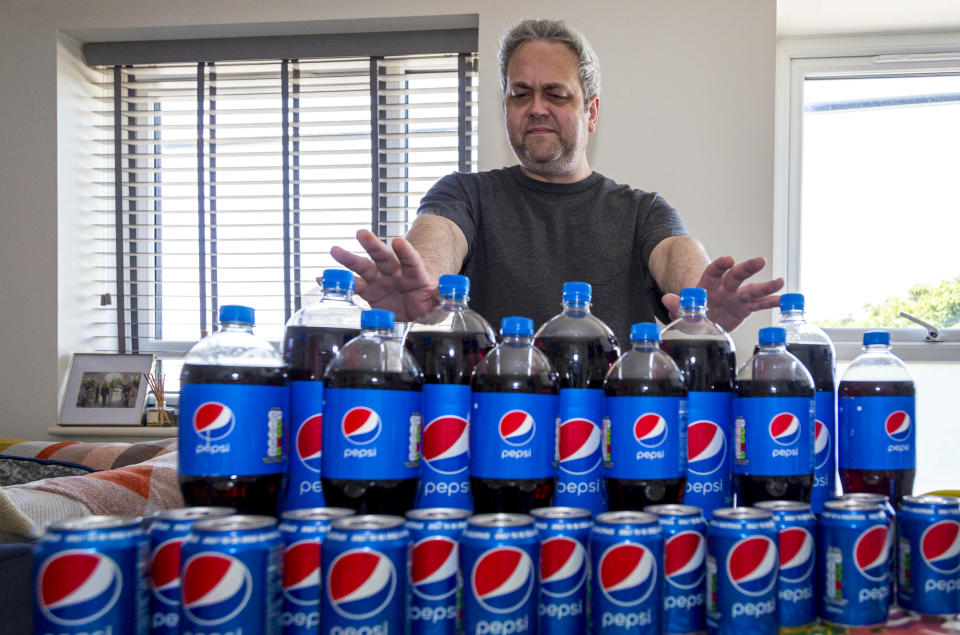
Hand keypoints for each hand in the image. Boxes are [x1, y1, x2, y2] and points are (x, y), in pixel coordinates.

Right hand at [329, 229, 438, 320]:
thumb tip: (449, 295)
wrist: (416, 306)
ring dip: (349, 259)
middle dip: (373, 245)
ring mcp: (380, 280)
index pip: (411, 260)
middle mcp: (395, 272)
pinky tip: (322, 279)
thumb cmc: (428, 300)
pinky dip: (337, 282)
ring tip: (334, 250)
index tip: (397, 242)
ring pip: (364, 267)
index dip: (405, 251)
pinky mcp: (368, 291)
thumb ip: (442, 296)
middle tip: (361, 233)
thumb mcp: (438, 300)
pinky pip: (351, 286)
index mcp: (414, 273)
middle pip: (383, 256)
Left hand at [661, 256, 783, 331]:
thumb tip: (666, 299)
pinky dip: (770, 303)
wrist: (700, 319)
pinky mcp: (744, 308)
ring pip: (752, 289)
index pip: (714, 271)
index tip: (729, 259)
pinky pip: (759, 306)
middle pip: (737, 275)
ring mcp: (736, 297)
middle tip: (760, 261)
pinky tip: (782, 301)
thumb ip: (676, 304)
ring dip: (766, 286)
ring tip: (780, 282)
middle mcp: (725, 288)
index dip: (721, 265)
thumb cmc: (690, 311)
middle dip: (748, 268)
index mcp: (708, 284)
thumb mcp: (680, 309)